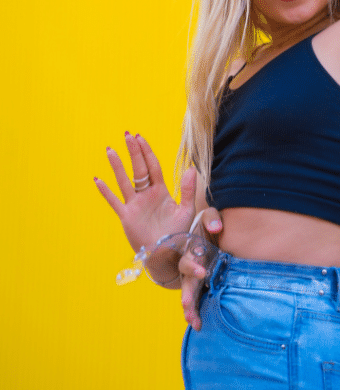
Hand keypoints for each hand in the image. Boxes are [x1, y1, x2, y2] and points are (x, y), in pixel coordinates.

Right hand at [95, 133, 196, 255]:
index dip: (147, 152)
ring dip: (117, 166)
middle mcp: (146, 195)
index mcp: (160, 191)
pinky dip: (106, 192)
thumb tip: (192, 168)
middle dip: (133, 152)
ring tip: (110, 150)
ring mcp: (135, 205)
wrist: (168, 255)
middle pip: (138, 169)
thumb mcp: (186, 210)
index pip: (153, 166)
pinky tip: (98, 180)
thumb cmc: (178, 233)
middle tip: (127, 135)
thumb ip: (188, 190)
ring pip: (124, 181)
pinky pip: (115, 202)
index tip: (140, 138)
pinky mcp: (127, 217)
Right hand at [180, 207, 223, 329]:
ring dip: (190, 309)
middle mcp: (190, 266)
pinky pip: (197, 299)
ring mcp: (194, 277)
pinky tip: (198, 325)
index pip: (188, 261)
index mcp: (190, 251)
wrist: (210, 230)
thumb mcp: (210, 216)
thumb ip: (213, 219)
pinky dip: (196, 312)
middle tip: (187, 305)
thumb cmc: (209, 223)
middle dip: (187, 294)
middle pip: (186, 282)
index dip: (193, 267)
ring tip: (193, 322)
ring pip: (190, 295)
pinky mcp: (201, 284)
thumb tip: (217, 227)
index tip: (202, 273)